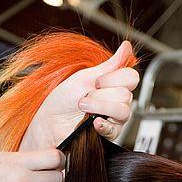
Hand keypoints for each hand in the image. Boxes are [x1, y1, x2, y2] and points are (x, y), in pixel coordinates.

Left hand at [20, 41, 138, 150]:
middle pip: (126, 95)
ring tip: (83, 108)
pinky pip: (115, 129)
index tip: (97, 81)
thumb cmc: (63, 101)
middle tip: (84, 98)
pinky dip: (104, 124)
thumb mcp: (85, 77)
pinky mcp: (109, 134)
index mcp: (113, 85)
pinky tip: (94, 121)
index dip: (114, 78)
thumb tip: (127, 47)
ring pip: (123, 111)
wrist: (50, 123)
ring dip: (100, 107)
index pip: (131, 77)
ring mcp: (114, 119)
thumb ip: (109, 65)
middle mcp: (117, 101)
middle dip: (101, 95)